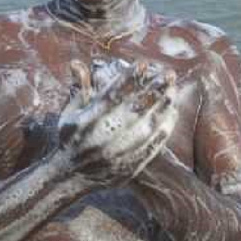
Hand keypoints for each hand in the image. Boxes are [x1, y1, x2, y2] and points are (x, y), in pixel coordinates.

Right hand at [58, 59, 177, 183]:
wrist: (71, 177)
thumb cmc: (70, 140)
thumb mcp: (68, 114)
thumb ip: (79, 89)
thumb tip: (77, 63)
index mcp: (87, 122)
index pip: (112, 95)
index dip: (129, 79)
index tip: (143, 64)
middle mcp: (103, 137)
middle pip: (134, 110)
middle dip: (153, 90)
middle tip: (168, 74)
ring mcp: (117, 154)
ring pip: (146, 128)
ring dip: (162, 108)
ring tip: (172, 91)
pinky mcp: (128, 167)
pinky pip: (151, 147)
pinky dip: (163, 130)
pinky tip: (171, 115)